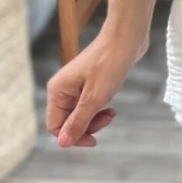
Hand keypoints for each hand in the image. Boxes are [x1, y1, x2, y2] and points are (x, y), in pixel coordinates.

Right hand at [46, 29, 140, 147]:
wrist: (126, 39)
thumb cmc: (110, 64)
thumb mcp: (94, 98)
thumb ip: (78, 122)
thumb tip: (62, 143)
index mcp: (57, 91)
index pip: (55, 127)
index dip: (73, 137)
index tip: (94, 140)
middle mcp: (61, 89)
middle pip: (67, 122)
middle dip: (87, 127)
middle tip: (107, 120)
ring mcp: (74, 86)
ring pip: (79, 115)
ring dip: (95, 119)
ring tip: (111, 113)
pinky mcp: (87, 83)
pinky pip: (88, 106)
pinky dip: (99, 110)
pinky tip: (111, 107)